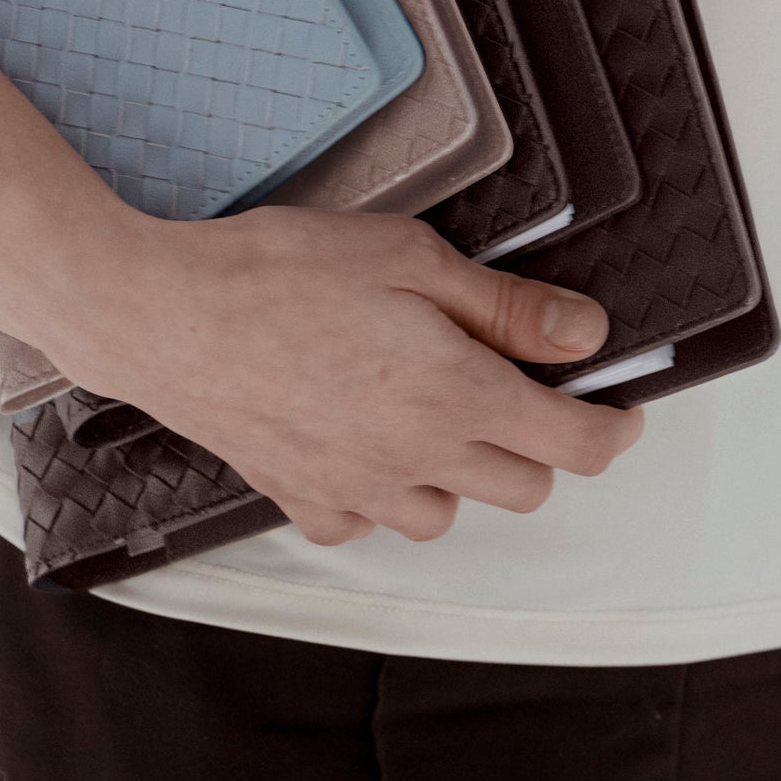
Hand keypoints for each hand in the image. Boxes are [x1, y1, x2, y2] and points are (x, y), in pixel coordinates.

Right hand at [31, 207, 641, 546]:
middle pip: (525, 489)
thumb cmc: (274, 272)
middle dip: (540, 443)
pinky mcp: (302, 499)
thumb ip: (505, 306)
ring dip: (462, 474)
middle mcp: (415, 458)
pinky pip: (366, 523)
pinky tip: (363, 442)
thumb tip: (583, 335)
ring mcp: (357, 489)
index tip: (620, 408)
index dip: (615, 429)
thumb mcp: (410, 257)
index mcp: (455, 395)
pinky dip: (379, 496)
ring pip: (448, 515)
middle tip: (514, 384)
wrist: (161, 312)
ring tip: (432, 410)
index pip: (575, 446)